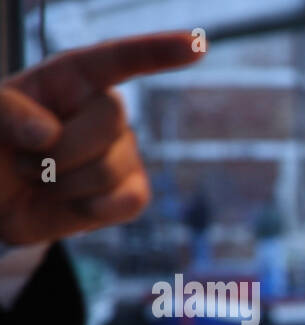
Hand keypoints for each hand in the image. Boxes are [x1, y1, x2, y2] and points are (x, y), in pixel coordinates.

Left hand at [0, 31, 202, 245]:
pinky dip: (91, 208)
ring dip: (62, 183)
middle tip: (25, 161)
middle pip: (111, 119)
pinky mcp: (129, 194)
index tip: (197, 46)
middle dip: (60, 149)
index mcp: (70, 79)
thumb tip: (47, 132)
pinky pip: (128, 202)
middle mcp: (103, 112)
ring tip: (41, 181)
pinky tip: (68, 203)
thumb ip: (6, 111)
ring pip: (112, 168)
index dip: (157, 52)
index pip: (117, 59)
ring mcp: (122, 154)